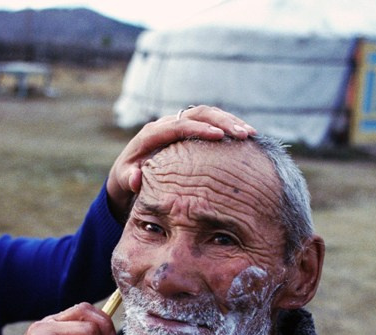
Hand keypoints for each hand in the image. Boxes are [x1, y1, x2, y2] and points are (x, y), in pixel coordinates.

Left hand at [106, 105, 255, 220]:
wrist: (130, 170)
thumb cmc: (128, 177)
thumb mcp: (124, 179)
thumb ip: (128, 179)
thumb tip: (135, 178)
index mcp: (152, 134)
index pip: (178, 125)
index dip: (198, 129)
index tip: (218, 136)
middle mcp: (167, 123)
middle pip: (198, 114)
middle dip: (222, 121)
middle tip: (243, 134)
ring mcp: (180, 123)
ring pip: (208, 114)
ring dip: (230, 122)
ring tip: (250, 134)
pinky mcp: (190, 129)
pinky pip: (212, 122)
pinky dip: (229, 127)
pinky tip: (248, 138)